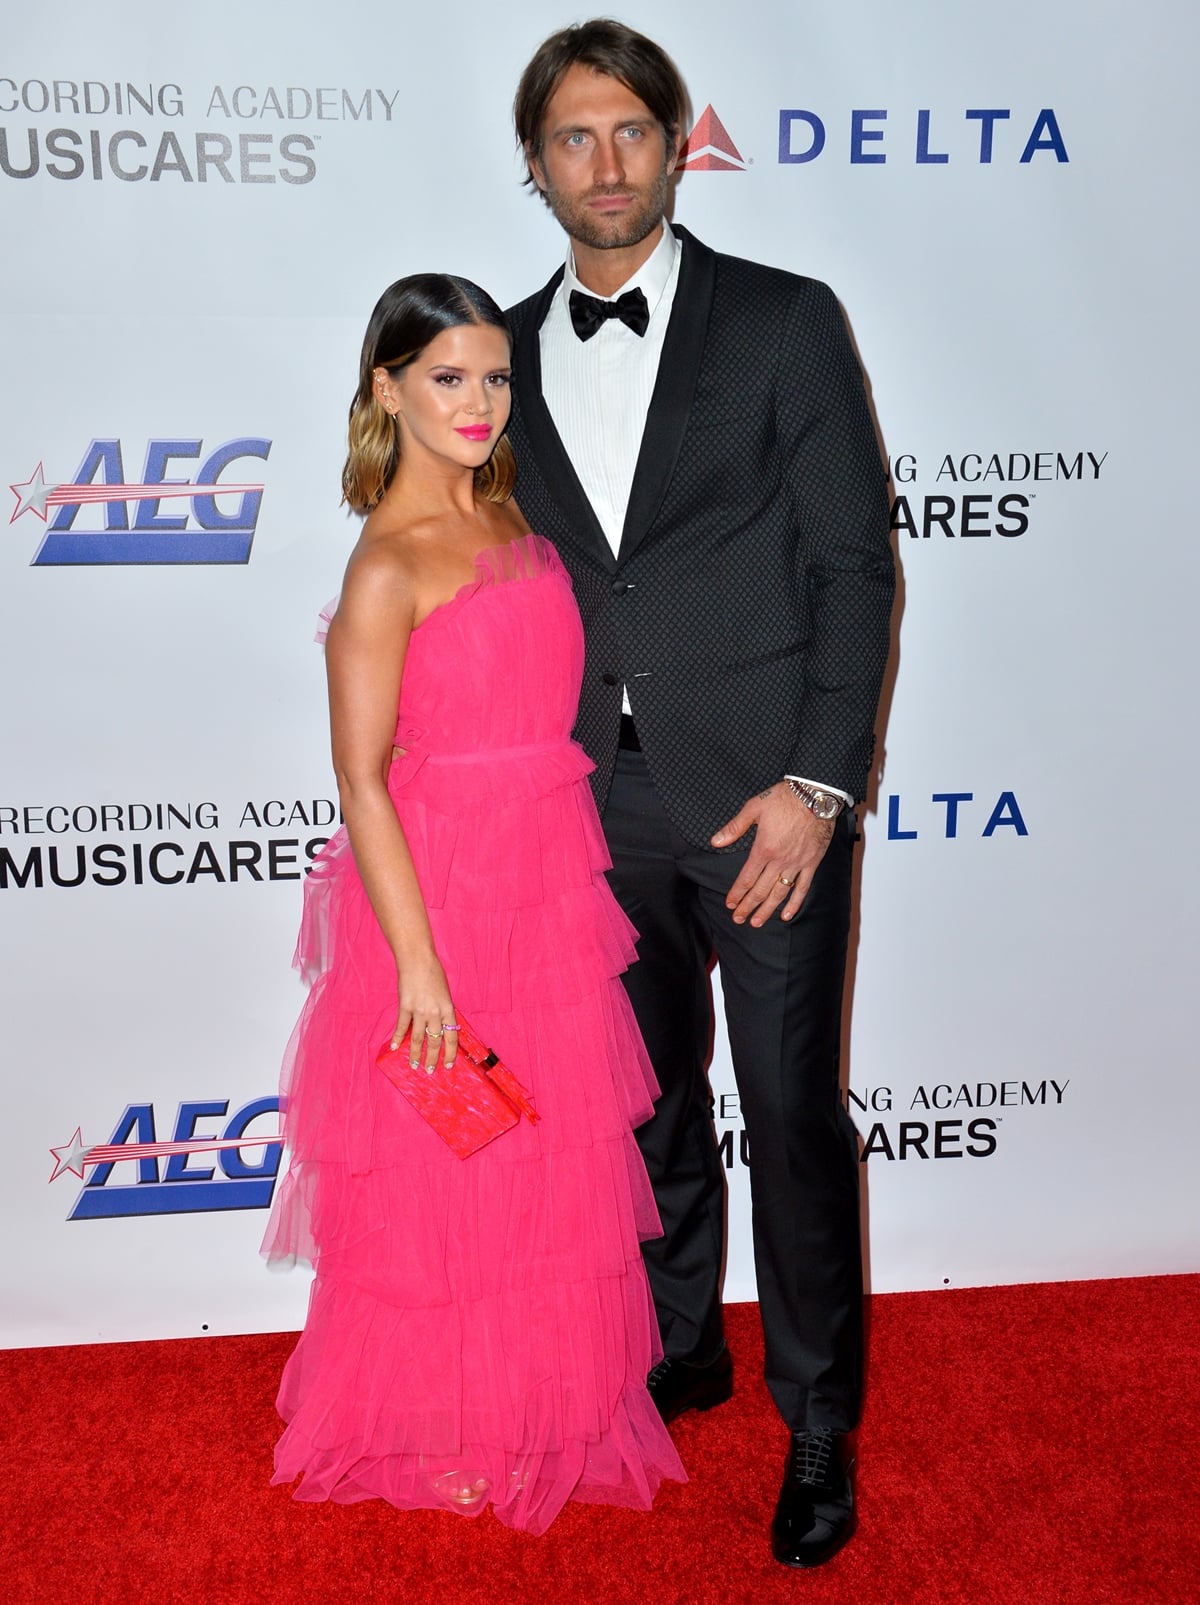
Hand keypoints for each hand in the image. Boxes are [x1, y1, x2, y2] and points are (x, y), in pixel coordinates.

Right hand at [390, 952, 458, 1071]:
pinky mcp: (405, 1006)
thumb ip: (443, 1010)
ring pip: (418, 1038)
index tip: (448, 1066)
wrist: (418, 960)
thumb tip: (441, 1027)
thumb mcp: (445, 993)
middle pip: (434, 1041)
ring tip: (414, 1065)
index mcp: (448, 1009)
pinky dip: (398, 1038)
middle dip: (432, 1058)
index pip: (452, 1037)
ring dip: (415, 1054)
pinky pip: (401, 1027)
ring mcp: (419, 1010)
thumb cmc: (434, 973)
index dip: (450, 1054)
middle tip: (429, 1071)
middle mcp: (435, 1012)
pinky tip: (395, 1048)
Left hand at [711, 783, 835, 926]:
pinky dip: (794, 903)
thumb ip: (734, 827)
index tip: (730, 904)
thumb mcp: (754, 808)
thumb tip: (716, 841)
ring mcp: (797, 864)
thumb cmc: (784, 798)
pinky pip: (803, 888)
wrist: (815, 795)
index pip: (747, 878)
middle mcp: (779, 860)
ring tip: (757, 922)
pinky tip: (786, 914)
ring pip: (779, 893)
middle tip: (738, 919)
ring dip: (767, 910)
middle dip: (748, 906)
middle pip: (761, 890)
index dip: (737, 893)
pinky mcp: (812, 863)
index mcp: (763, 849)